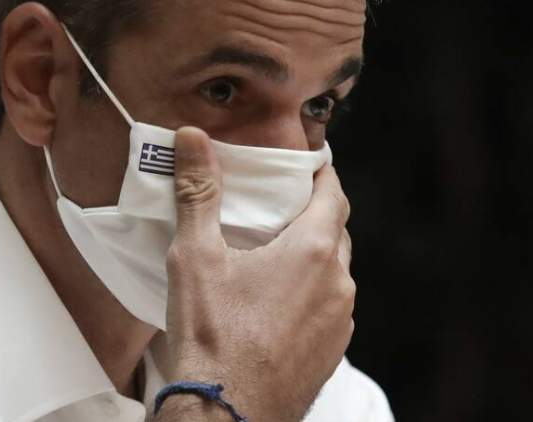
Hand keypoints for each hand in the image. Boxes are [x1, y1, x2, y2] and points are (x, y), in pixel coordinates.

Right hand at [157, 127, 354, 421]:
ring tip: (272, 255)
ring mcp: (340, 320)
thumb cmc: (212, 338)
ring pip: (335, 271)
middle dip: (313, 212)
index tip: (305, 163)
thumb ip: (198, 192)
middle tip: (280, 205)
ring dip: (312, 257)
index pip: (333, 193)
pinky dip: (311, 294)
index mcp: (314, 251)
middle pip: (336, 230)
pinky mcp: (332, 351)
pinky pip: (329, 307)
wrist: (228, 415)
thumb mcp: (196, 257)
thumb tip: (192, 138)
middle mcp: (338, 283)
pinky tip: (276, 302)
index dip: (320, 173)